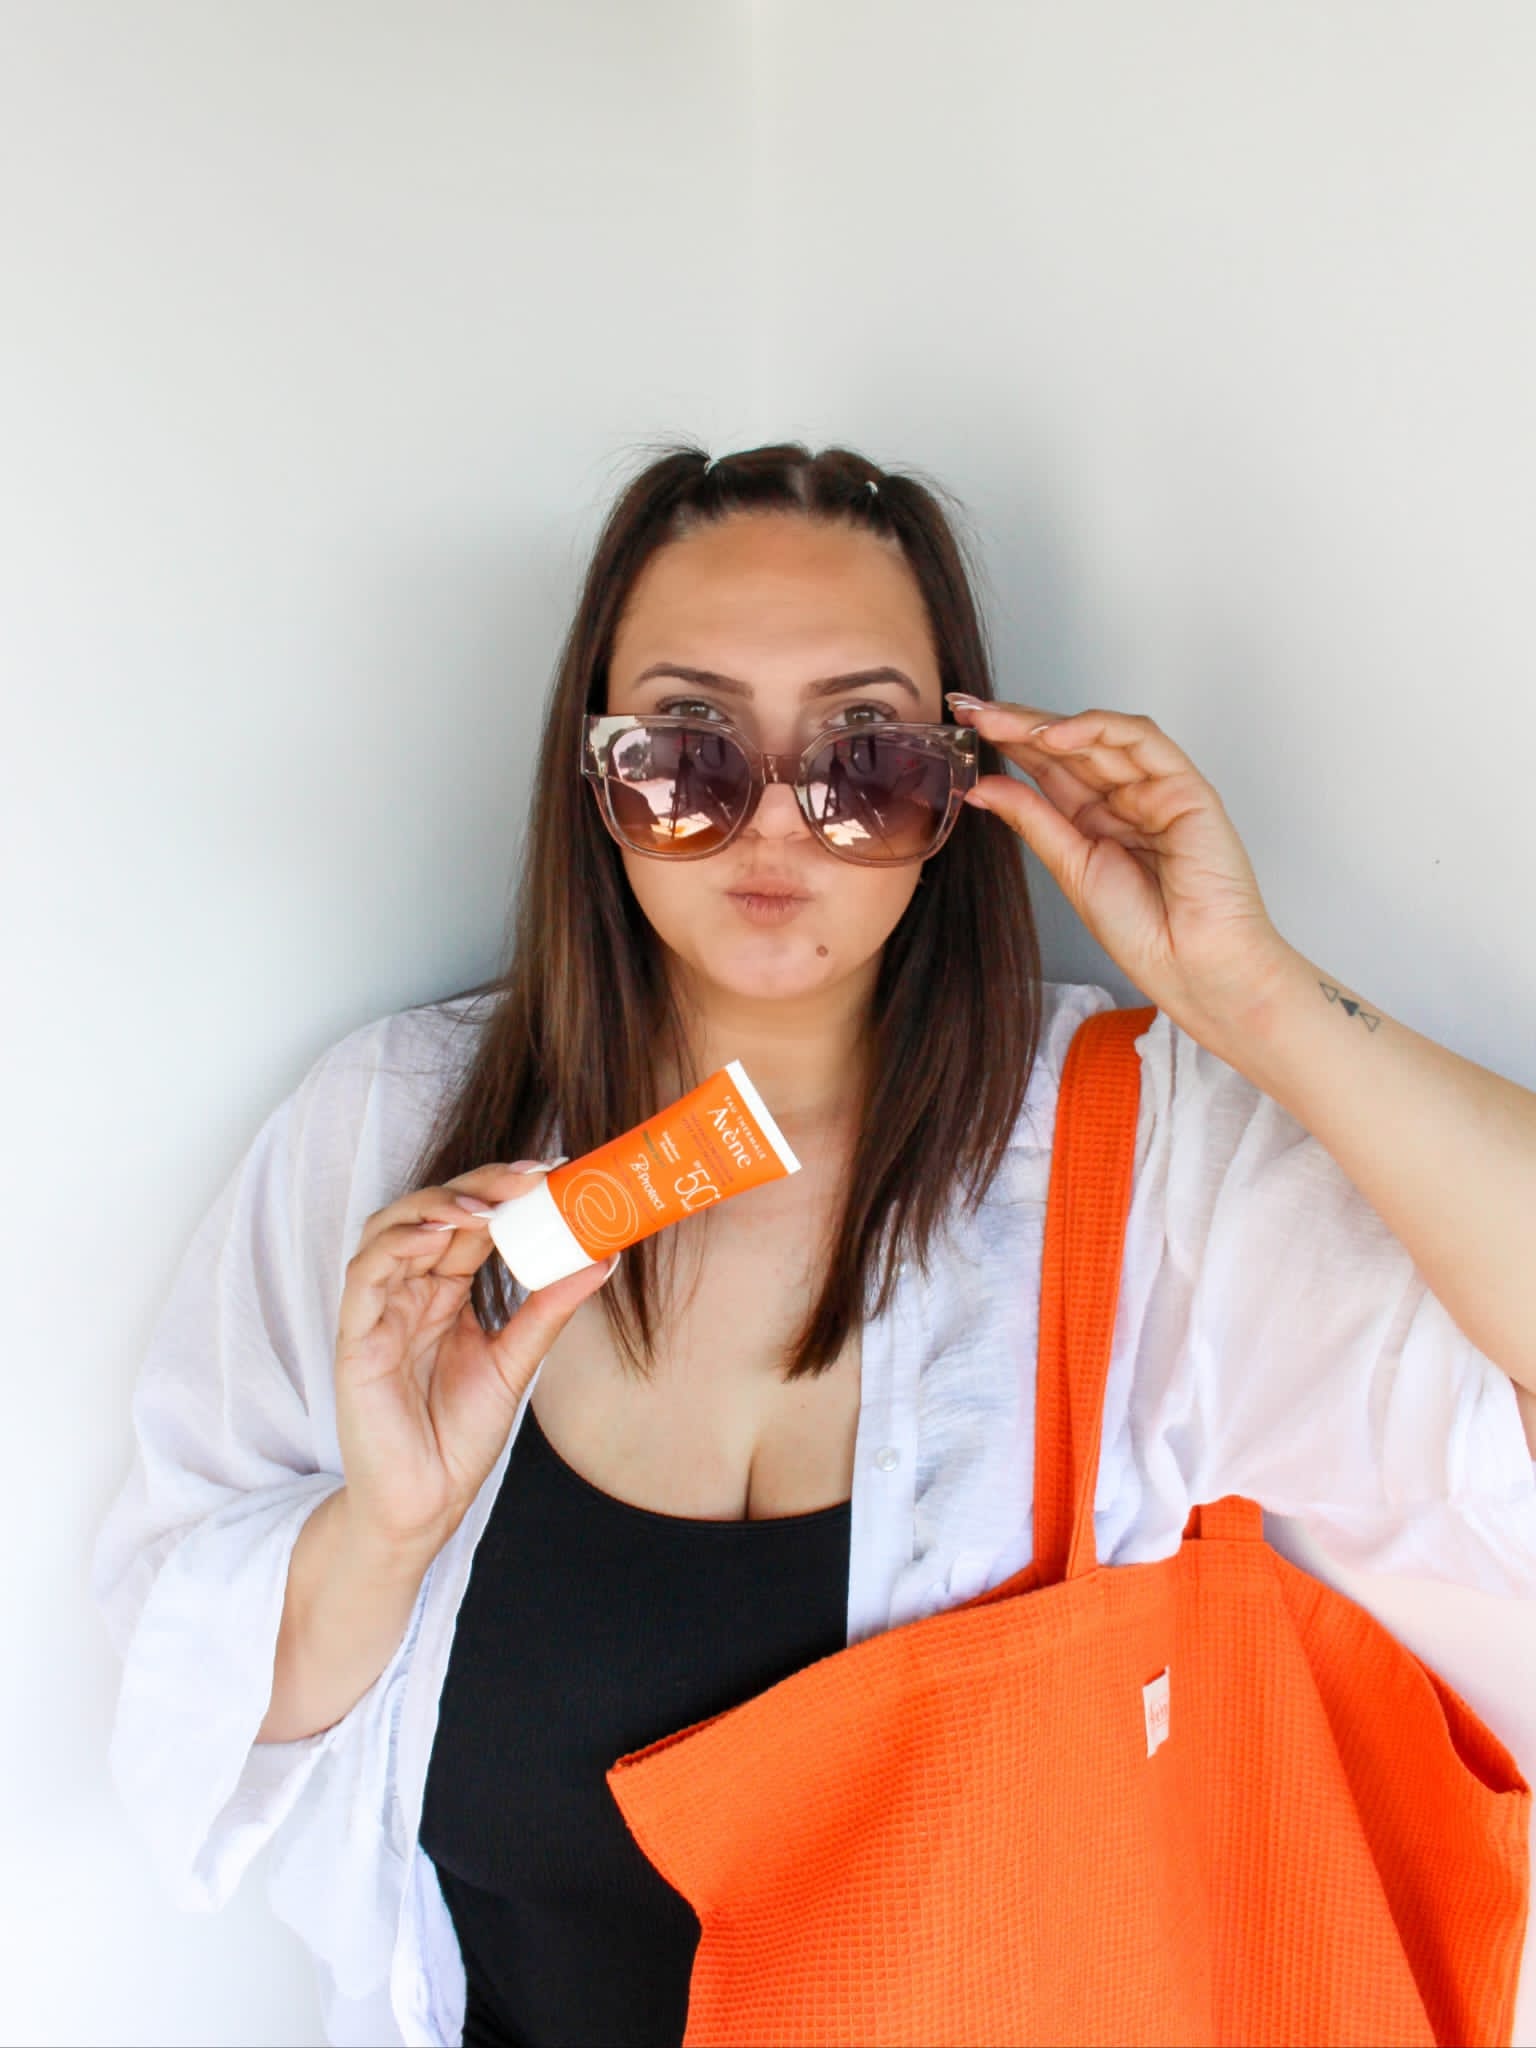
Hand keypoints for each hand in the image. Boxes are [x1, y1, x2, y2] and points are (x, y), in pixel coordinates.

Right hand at [333, 1163, 615, 1559]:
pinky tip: (440, 1232)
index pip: (471, 1223)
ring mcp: (380, 1310)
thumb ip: (547, 1310)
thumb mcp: (516, 1363)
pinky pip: (367, 1274)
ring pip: (395, 1228)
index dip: (506, 1192)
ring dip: (440, 1204)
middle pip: (436, 1212)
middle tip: (531, 1177)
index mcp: (445, 1292)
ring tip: (490, 1204)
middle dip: (483, 1186)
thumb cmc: (458, 1437)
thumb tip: (600, 1259)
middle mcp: (409, 1290)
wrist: (425, 1504)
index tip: (554, 1173)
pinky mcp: (355, 1337)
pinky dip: (399, 1243)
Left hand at [949, 695, 1292, 1035]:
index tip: (963, 726)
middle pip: (1070, 745)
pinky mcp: (1185, 785)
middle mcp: (1125, 796)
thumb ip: (1032, 820)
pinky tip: (1054, 735)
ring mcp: (1156, 787)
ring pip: (1100, 735)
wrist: (1190, 964)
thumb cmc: (1142, 931)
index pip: (1049, 767)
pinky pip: (1142, 740)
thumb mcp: (1069, 867)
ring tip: (999, 722)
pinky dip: (1098, 728)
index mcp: (1096, 818)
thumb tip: (982, 786)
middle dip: (1018, 724)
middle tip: (970, 710)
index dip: (1008, 743)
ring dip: (1048, 723)